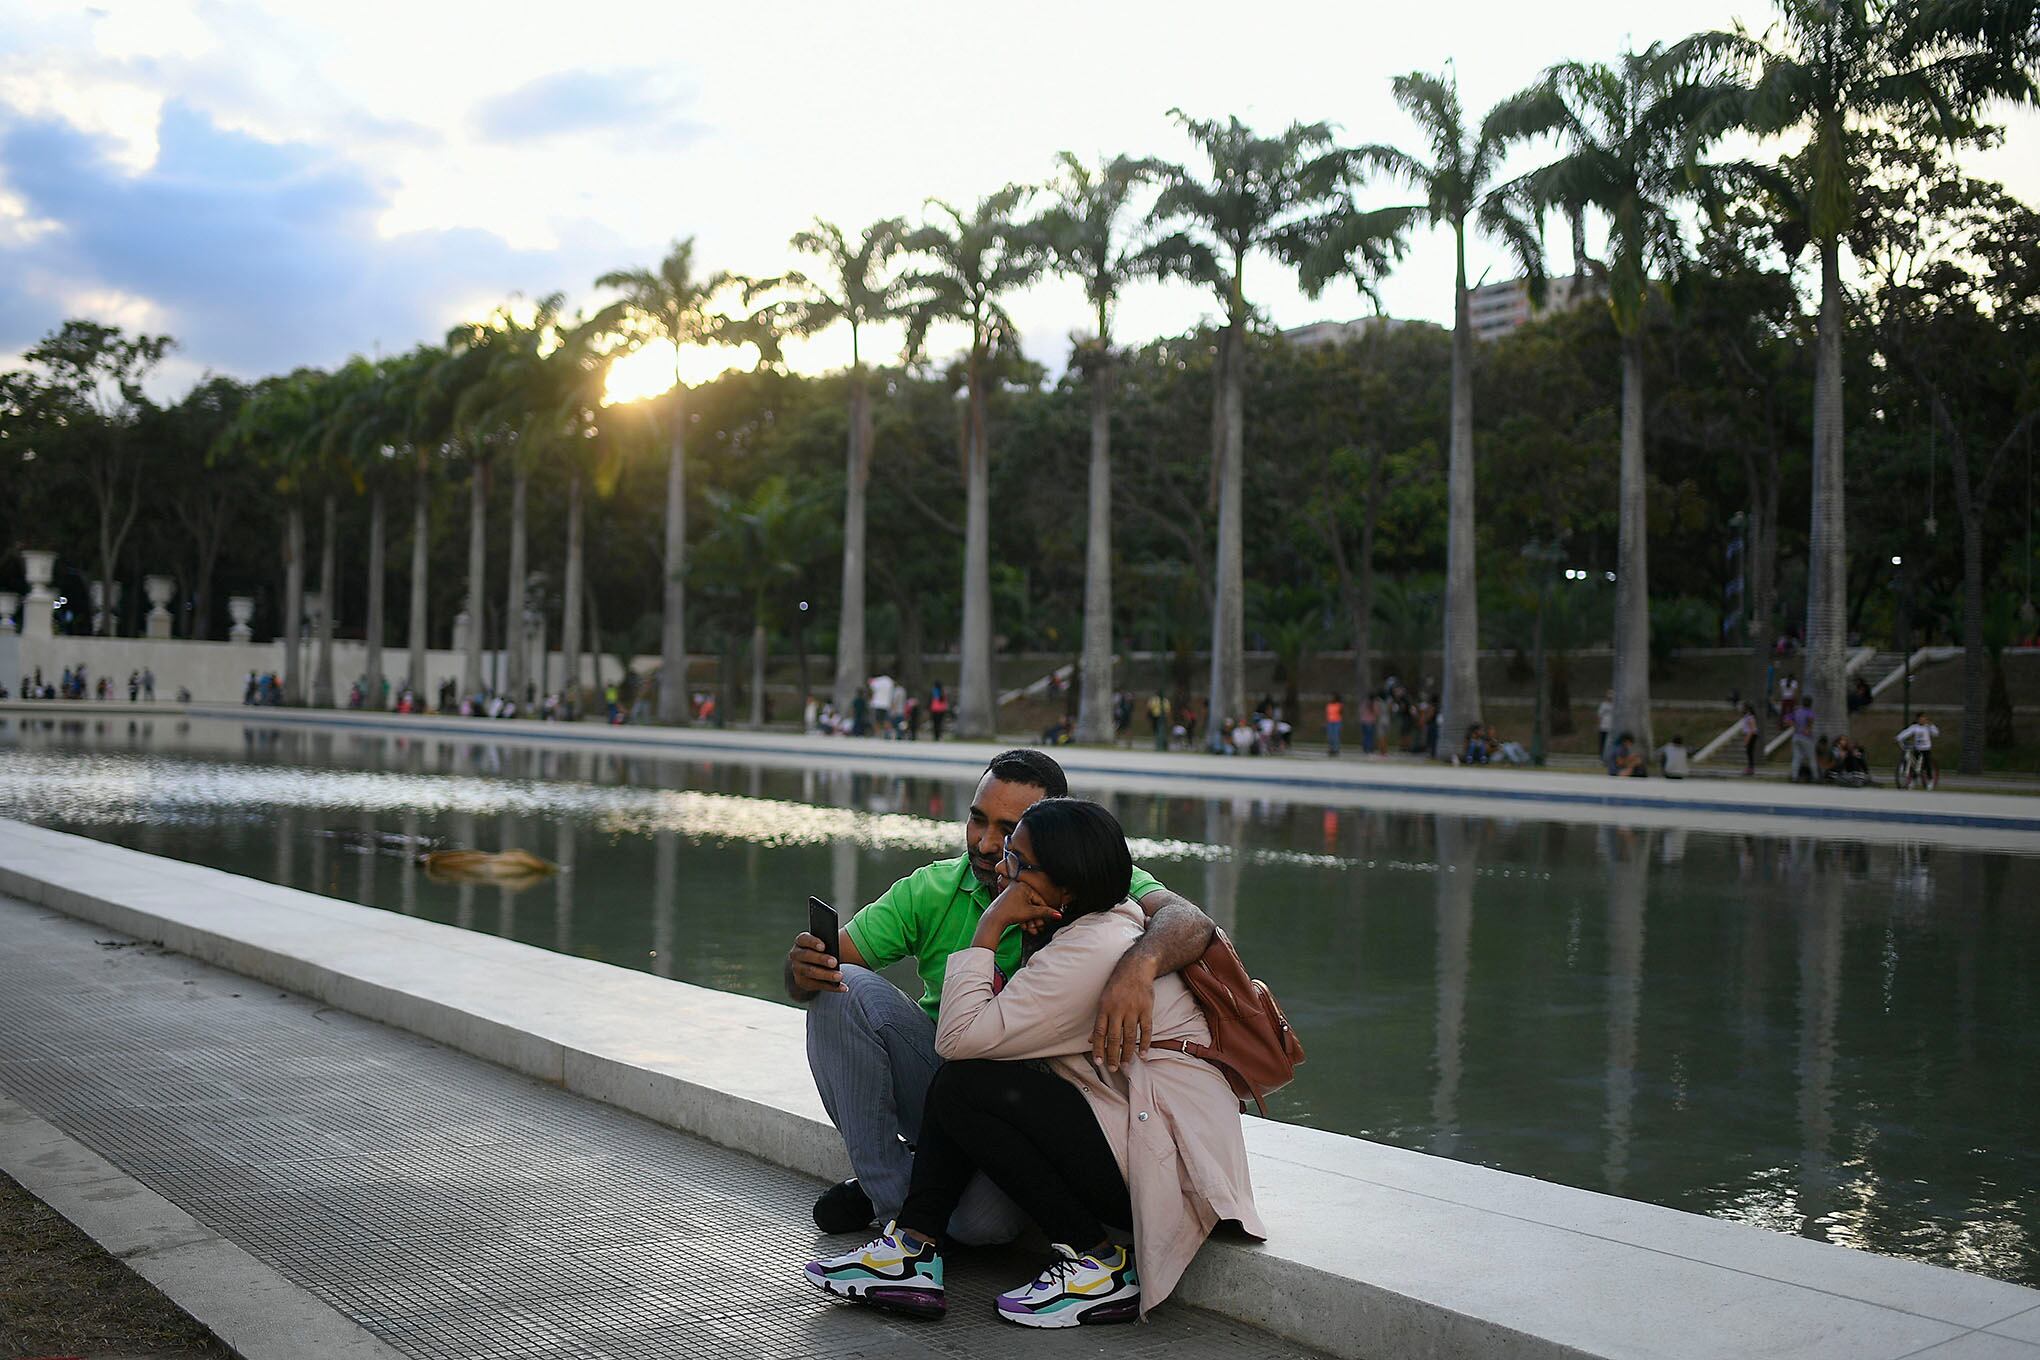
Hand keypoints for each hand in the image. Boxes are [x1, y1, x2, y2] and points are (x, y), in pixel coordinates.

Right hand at [787, 931, 844, 995]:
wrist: (810, 962)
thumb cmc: (820, 949)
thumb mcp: (821, 943)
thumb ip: (828, 943)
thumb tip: (837, 949)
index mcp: (801, 941)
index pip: (804, 939)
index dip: (813, 942)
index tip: (823, 947)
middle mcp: (796, 954)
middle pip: (807, 956)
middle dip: (821, 959)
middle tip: (834, 962)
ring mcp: (797, 969)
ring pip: (811, 972)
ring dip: (826, 975)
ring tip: (840, 976)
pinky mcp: (802, 982)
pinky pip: (817, 985)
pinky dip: (831, 987)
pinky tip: (843, 987)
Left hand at [975, 881, 1061, 948]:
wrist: (993, 920)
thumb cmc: (1010, 913)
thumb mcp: (1031, 913)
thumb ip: (1046, 913)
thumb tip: (1058, 915)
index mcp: (1024, 886)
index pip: (1039, 900)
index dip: (1044, 912)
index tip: (1048, 920)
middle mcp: (1017, 887)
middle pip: (1032, 905)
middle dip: (1036, 919)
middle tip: (1039, 927)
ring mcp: (1012, 894)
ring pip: (1026, 909)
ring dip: (1030, 920)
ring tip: (1032, 930)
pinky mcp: (1008, 901)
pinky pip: (1019, 909)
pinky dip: (1023, 918)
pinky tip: (1026, 927)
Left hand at [1092, 951, 1158, 1072]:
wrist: (1136, 968)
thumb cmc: (1117, 985)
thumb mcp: (1103, 999)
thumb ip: (1099, 1020)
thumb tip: (1090, 1040)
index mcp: (1104, 1008)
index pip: (1099, 1032)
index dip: (1098, 1048)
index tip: (1099, 1062)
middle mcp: (1117, 1010)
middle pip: (1114, 1037)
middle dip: (1113, 1055)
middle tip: (1113, 1068)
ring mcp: (1133, 1010)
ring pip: (1130, 1036)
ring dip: (1128, 1052)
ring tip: (1126, 1064)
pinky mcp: (1146, 1009)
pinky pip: (1146, 1029)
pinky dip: (1145, 1043)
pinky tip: (1143, 1054)